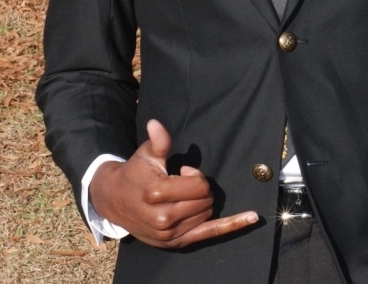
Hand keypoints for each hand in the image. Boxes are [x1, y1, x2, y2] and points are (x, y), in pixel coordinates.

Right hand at [89, 119, 258, 247]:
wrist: (115, 201)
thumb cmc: (135, 173)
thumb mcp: (146, 155)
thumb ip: (158, 141)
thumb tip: (156, 124)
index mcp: (157, 193)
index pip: (199, 185)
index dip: (195, 175)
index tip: (182, 171)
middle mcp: (164, 218)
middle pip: (206, 200)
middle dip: (200, 188)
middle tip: (183, 183)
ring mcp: (169, 234)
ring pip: (207, 214)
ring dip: (203, 202)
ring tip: (183, 196)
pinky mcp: (175, 243)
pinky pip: (209, 234)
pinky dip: (232, 226)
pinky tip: (252, 218)